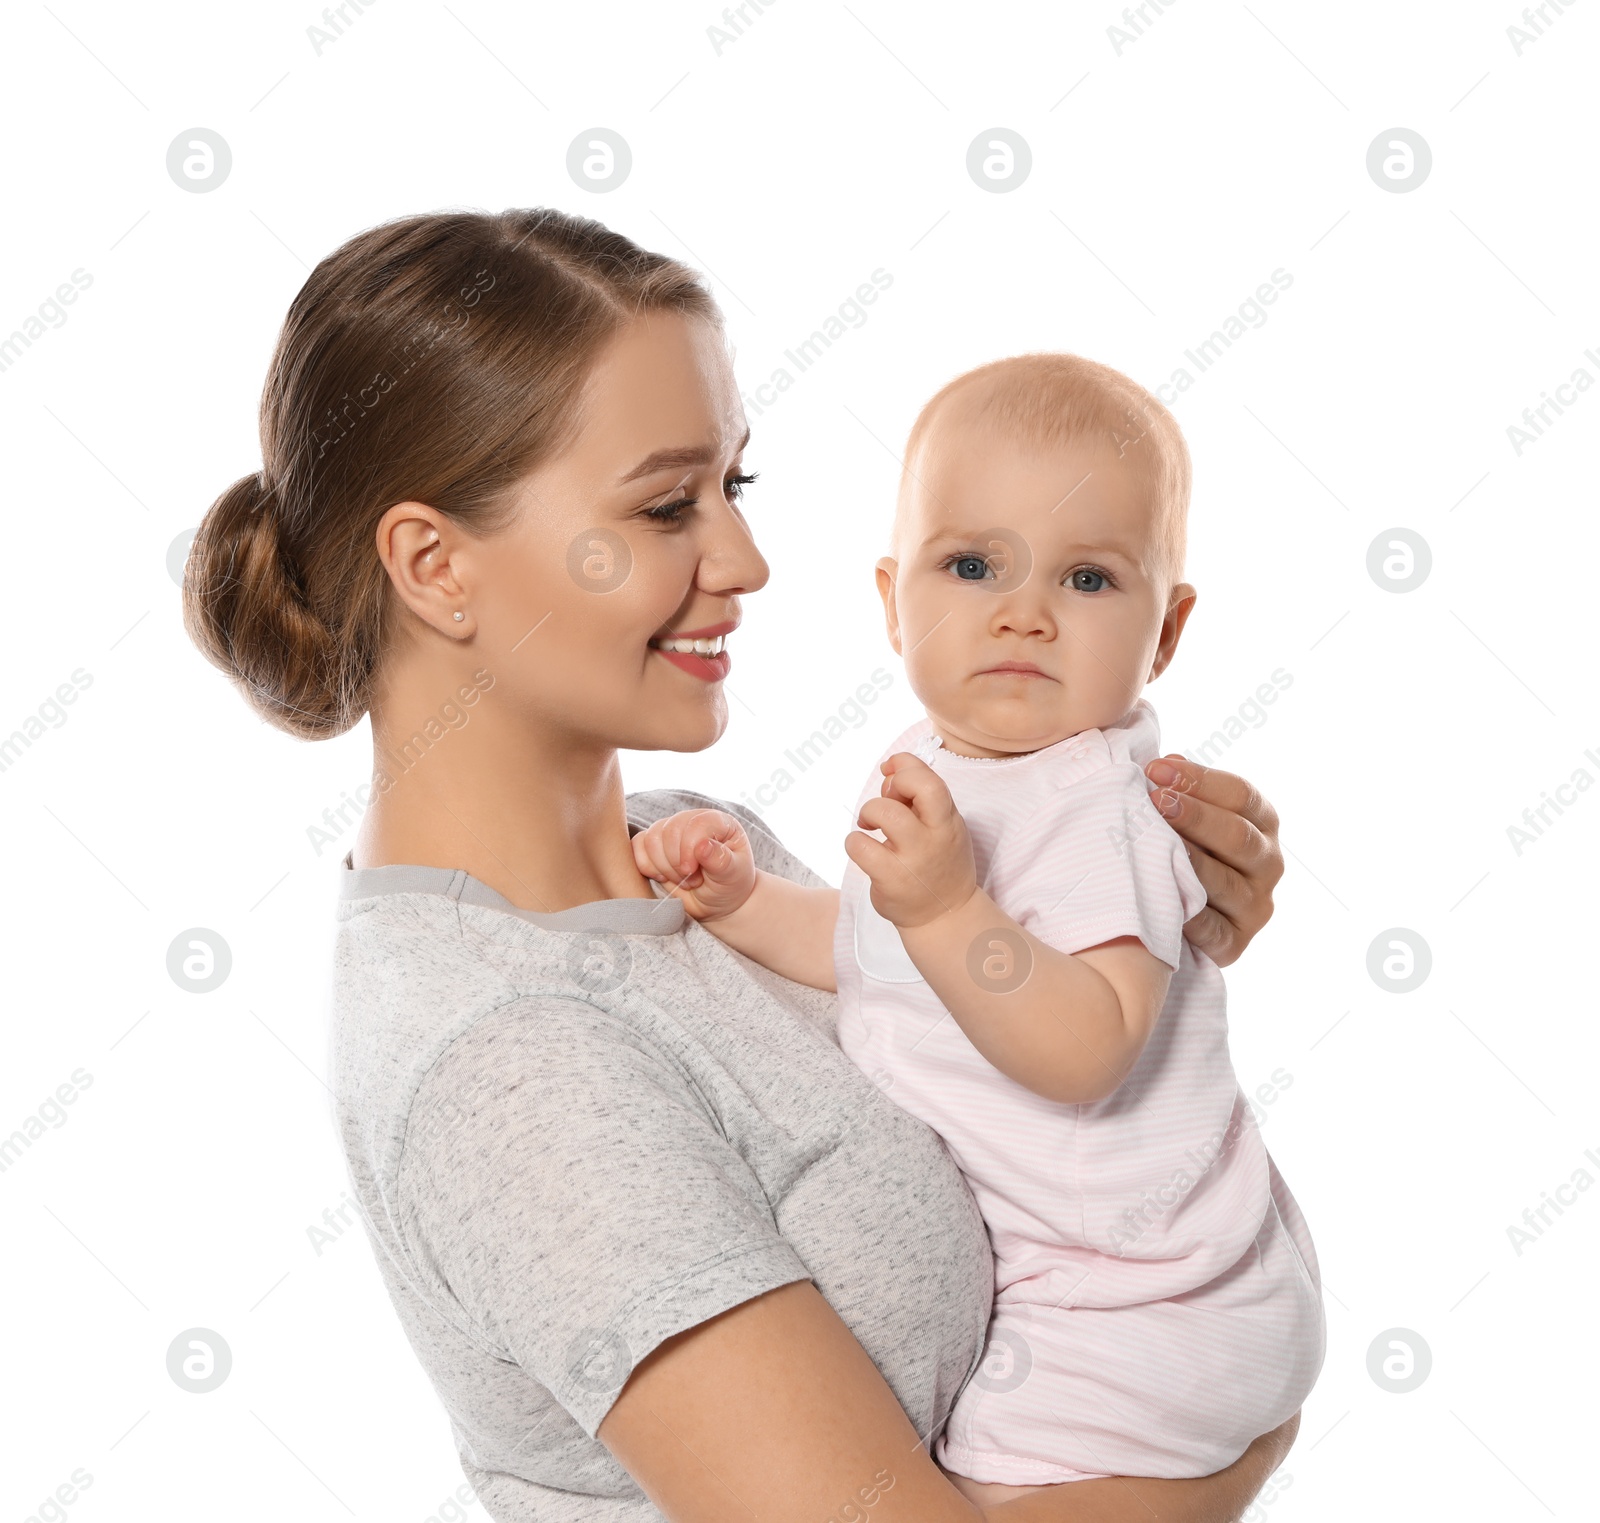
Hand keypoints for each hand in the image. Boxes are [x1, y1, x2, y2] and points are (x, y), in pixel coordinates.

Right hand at [631, 809, 755, 922]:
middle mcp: (691, 820)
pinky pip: (637, 847)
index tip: (693, 872)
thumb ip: (721, 861)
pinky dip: (647, 866)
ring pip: (651, 839)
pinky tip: (664, 877)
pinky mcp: (653, 845)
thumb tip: (703, 846)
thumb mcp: (733, 875)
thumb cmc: (729, 885)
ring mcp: (670, 831)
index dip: (689, 849)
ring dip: (663, 867)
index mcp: (716, 821)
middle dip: (676, 863)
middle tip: (692, 880)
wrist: (716, 902)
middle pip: (669, 831)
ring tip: (681, 880)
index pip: (695, 824)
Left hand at [844, 753, 976, 929]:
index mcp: (948, 820)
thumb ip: (919, 800)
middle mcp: (935, 836)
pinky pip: (860, 846)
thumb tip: (888, 775)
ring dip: (869, 812)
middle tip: (884, 803)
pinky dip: (854, 842)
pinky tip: (862, 849)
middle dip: (892, 784)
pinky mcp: (891, 878)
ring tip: (869, 826)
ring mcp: (914, 858)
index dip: (905, 765)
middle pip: (914, 787)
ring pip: (884, 813)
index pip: (930, 779)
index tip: (890, 772)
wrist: (944, 916)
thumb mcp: (942, 828)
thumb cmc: (938, 864)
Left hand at [1144, 754, 1282, 967]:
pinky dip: (1186, 912)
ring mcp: (1255, 905)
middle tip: (1154, 800)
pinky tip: (1161, 895)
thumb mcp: (1188, 816)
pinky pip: (1210, 928)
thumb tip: (1165, 763)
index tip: (1155, 769)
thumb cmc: (1183, 849)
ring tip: (1152, 843)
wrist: (1180, 914)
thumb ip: (1181, 791)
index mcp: (1262, 824)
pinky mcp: (1236, 943)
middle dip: (1194, 815)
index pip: (1241, 795)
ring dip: (1188, 861)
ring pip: (1223, 881)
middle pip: (1237, 836)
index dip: (1199, 780)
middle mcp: (1268, 863)